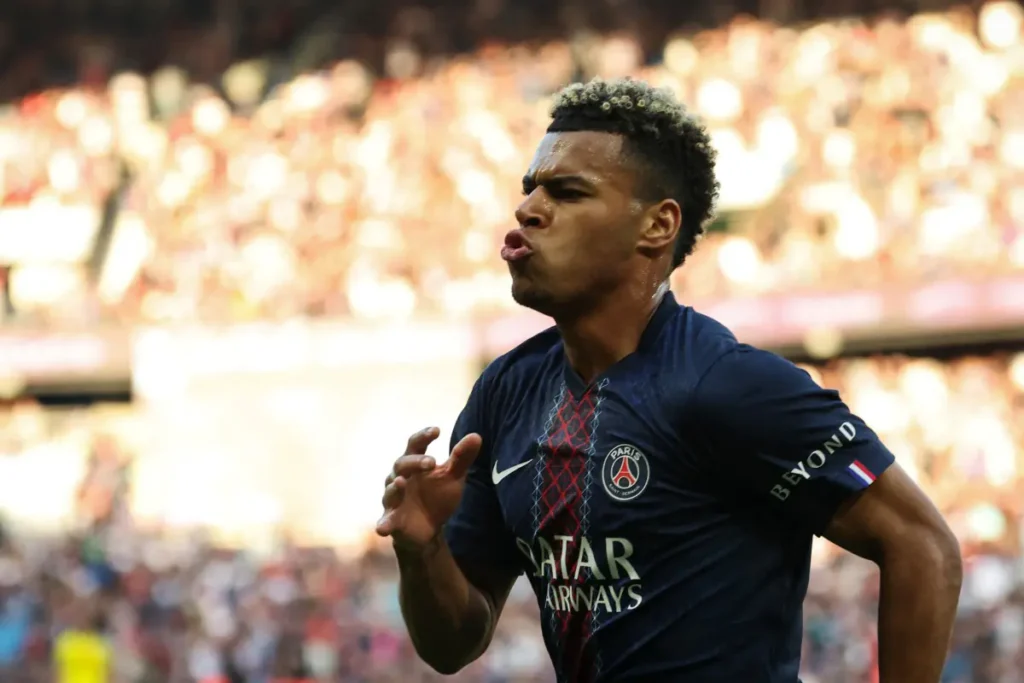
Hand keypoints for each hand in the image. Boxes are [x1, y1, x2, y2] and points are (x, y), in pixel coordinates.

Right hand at [376, 427, 482, 551]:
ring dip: (394, 487)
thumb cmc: (437, 496)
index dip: (423, 436)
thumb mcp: (453, 477)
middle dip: (414, 462)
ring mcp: (394, 500)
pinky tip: (383, 528)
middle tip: (432, 462)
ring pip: (390, 491)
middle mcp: (399, 478)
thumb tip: (476, 436)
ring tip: (401, 482)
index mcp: (414, 465)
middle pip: (401, 464)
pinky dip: (384, 524)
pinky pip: (385, 522)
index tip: (437, 431)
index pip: (414, 445)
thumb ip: (461, 458)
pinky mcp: (392, 521)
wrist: (430, 528)